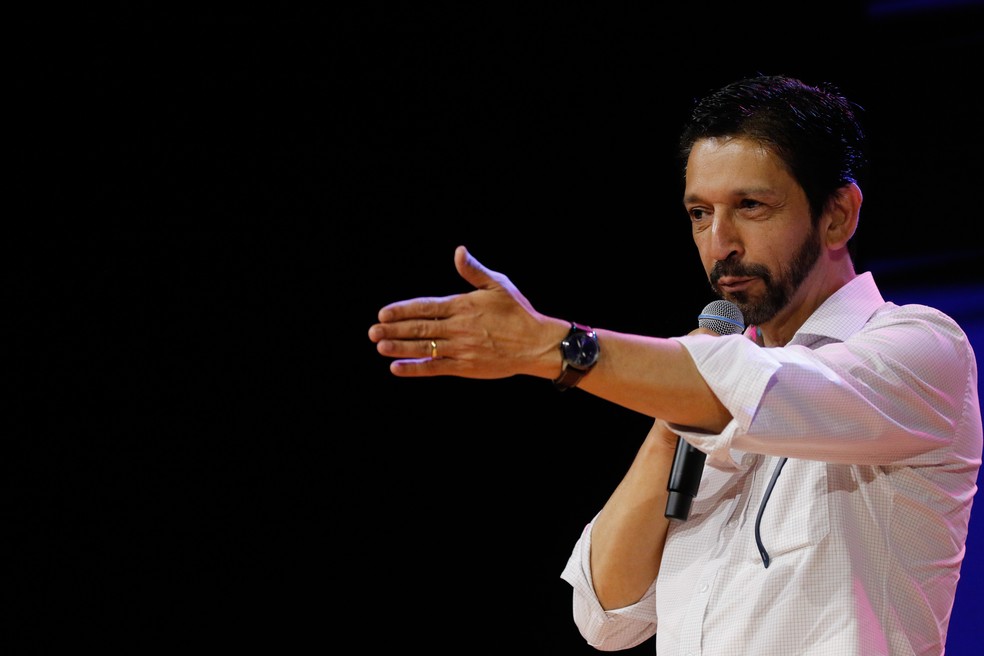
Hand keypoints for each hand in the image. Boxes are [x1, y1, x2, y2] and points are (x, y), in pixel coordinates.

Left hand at [368, 245, 566, 378]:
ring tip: (380, 346)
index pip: (425, 307)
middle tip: (372, 331)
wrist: (536, 344)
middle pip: (420, 329)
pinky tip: (396, 368)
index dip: (402, 311)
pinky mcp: (465, 367)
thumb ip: (474, 271)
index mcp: (463, 306)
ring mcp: (461, 349)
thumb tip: (458, 252)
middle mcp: (459, 328)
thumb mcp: (498, 285)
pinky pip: (435, 368)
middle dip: (394, 330)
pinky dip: (415, 369)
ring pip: (424, 348)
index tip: (383, 313)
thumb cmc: (517, 311)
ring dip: (400, 348)